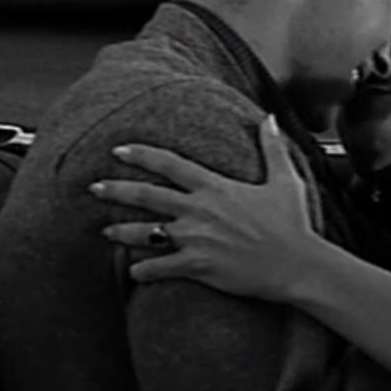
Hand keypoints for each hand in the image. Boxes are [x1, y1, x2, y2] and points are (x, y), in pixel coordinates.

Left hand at [90, 115, 320, 301]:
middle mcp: (201, 210)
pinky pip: (161, 268)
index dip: (142, 155)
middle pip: (148, 196)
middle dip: (117, 189)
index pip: (171, 164)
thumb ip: (272, 147)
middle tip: (93, 186)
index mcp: (217, 187)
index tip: (119, 149)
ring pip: (146, 234)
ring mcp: (197, 240)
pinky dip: (143, 271)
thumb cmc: (293, 223)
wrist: (298, 264)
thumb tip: (269, 118)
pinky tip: (133, 272)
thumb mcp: (285, 179)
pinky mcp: (199, 267)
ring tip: (104, 230)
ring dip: (121, 231)